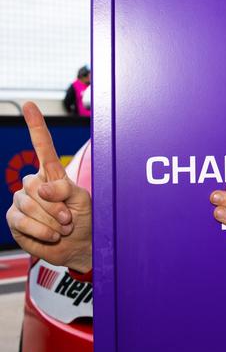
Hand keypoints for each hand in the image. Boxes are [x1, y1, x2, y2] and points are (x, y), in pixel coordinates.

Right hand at [5, 102, 91, 272]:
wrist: (79, 245)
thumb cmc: (85, 219)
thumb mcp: (82, 200)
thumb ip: (64, 189)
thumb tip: (40, 188)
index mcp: (53, 174)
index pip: (43, 147)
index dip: (36, 126)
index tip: (30, 106)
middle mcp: (35, 184)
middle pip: (34, 185)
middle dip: (55, 205)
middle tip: (69, 217)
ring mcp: (22, 201)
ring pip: (28, 204)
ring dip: (50, 220)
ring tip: (62, 227)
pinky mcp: (15, 220)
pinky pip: (21, 221)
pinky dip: (41, 230)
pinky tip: (52, 235)